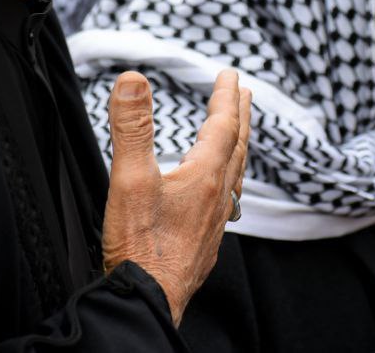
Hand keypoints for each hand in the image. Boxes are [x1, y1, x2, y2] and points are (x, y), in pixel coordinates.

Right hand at [102, 70, 251, 324]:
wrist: (148, 300)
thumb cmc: (140, 246)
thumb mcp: (130, 179)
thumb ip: (132, 127)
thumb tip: (133, 79)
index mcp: (204, 177)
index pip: (222, 126)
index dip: (225, 96)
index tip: (229, 74)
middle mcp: (217, 197)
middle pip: (236, 147)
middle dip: (239, 117)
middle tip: (245, 94)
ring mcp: (214, 222)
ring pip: (235, 174)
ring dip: (238, 147)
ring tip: (238, 136)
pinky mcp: (205, 243)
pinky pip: (228, 200)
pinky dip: (228, 179)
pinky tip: (219, 191)